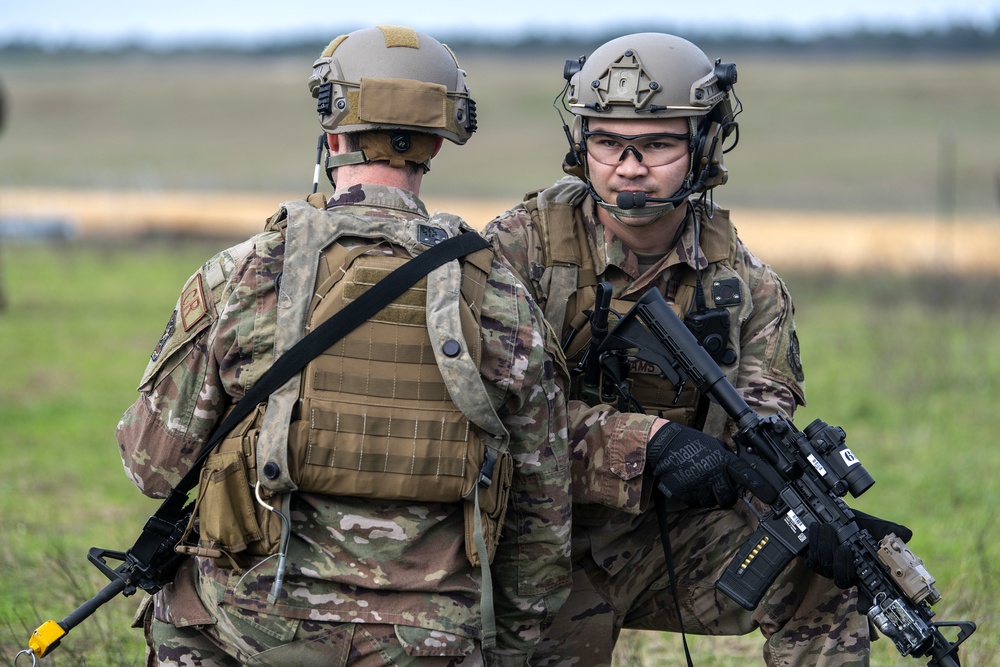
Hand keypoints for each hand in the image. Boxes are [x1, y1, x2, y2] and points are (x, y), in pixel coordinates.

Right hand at [645, 422, 775, 508]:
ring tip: (702, 482)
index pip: (747, 477)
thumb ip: (729, 460)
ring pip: (712, 502)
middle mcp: (713, 474)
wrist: (665, 446)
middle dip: (727, 495)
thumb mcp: (715, 446)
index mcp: (723, 460)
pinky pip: (696, 503)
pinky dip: (696, 497)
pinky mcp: (686, 492)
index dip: (761, 488)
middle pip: (729, 498)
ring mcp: (699, 485)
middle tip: (720, 486)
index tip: (771, 498)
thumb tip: (741, 474)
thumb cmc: (692, 443)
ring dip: (710, 496)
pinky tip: (692, 484)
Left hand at [805, 510, 912, 611]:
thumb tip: (906, 534)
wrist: (835, 514)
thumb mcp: (876, 527)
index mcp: (863, 572)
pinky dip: (813, 541)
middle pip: (842, 580)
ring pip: (825, 567)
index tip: (864, 607)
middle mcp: (845, 573)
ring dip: (825, 547)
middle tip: (844, 548)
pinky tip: (816, 527)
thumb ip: (891, 532)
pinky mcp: (813, 557)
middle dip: (842, 565)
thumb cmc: (859, 524)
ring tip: (828, 528)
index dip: (866, 603)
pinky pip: (811, 556)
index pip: (867, 594)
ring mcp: (828, 567)